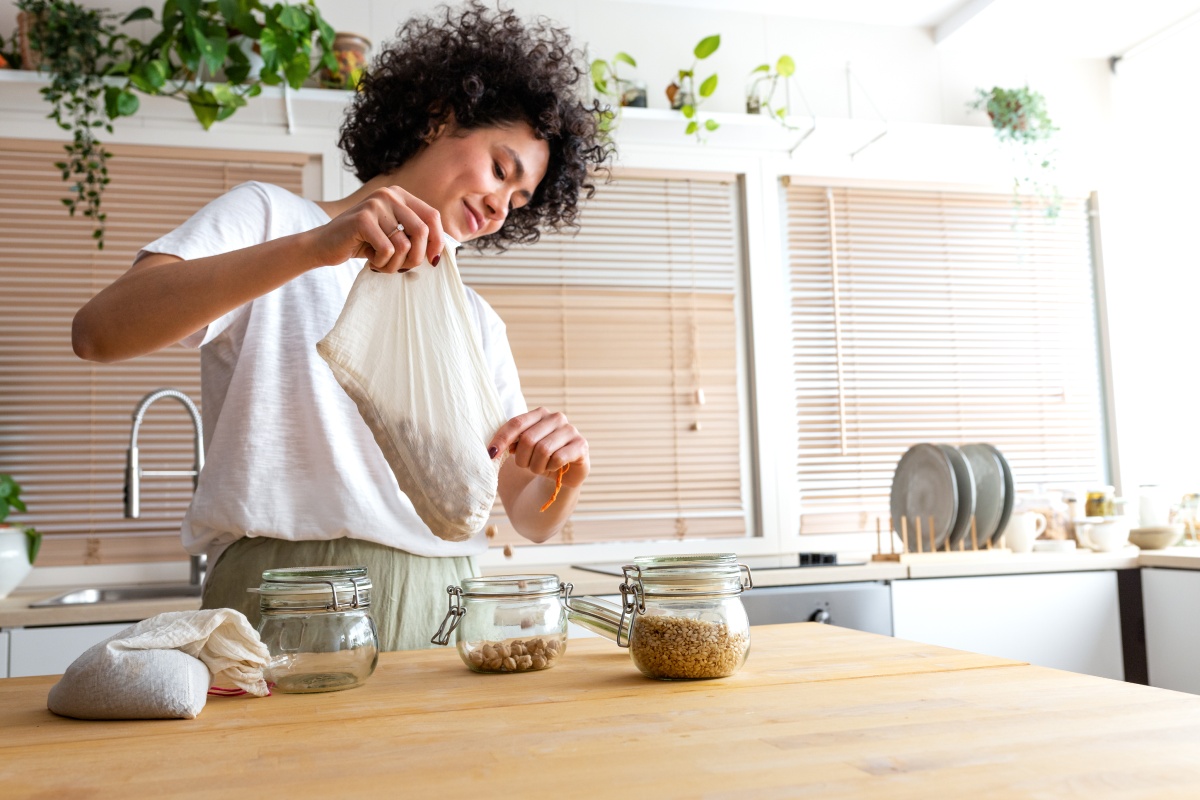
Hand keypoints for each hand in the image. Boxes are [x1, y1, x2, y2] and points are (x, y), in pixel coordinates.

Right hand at [309, 186, 444, 272]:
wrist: (324, 245)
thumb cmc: (362, 243)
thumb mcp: (393, 234)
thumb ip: (414, 234)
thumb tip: (444, 249)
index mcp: (399, 195)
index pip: (432, 216)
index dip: (437, 241)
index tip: (432, 260)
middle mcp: (389, 195)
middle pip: (422, 231)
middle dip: (416, 258)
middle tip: (401, 267)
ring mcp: (375, 205)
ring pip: (405, 245)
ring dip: (395, 264)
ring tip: (382, 263)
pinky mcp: (362, 220)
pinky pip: (388, 250)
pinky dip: (381, 263)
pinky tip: (370, 259)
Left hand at [488, 407, 589, 485]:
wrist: (564, 474)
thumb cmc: (539, 458)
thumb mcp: (522, 449)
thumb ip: (510, 443)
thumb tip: (492, 449)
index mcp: (539, 414)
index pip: (516, 423)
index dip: (501, 439)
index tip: (490, 455)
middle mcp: (556, 418)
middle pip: (528, 439)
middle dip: (522, 459)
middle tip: (525, 466)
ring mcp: (570, 430)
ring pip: (543, 450)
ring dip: (536, 466)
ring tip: (539, 468)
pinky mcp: (581, 445)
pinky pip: (558, 458)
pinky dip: (551, 467)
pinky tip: (554, 468)